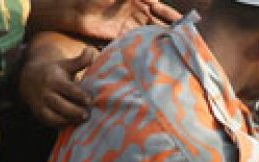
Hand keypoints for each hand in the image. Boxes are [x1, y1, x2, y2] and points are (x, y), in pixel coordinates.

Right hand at [20, 45, 94, 127]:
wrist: (29, 78)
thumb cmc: (55, 72)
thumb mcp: (66, 65)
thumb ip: (80, 61)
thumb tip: (91, 51)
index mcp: (54, 79)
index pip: (68, 89)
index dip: (80, 96)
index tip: (90, 101)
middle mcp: (46, 92)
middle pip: (60, 104)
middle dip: (75, 111)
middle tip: (87, 115)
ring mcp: (41, 104)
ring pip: (53, 116)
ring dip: (68, 120)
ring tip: (81, 120)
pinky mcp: (39, 113)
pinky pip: (49, 122)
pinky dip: (60, 125)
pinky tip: (72, 124)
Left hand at [34, 0, 180, 41]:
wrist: (71, 8)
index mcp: (138, 0)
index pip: (161, 9)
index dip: (174, 16)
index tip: (187, 25)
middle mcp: (135, 12)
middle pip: (158, 23)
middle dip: (172, 31)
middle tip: (186, 43)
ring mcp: (127, 25)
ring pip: (149, 34)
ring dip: (161, 42)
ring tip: (175, 53)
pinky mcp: (118, 36)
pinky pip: (136, 43)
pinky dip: (145, 49)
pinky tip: (155, 58)